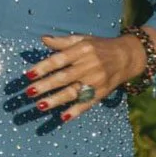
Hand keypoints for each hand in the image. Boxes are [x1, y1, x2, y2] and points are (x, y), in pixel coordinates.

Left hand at [24, 34, 144, 120]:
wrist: (127, 57)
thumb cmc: (100, 47)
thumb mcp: (82, 39)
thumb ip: (62, 42)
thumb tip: (42, 39)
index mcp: (82, 50)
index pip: (59, 60)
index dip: (43, 67)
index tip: (28, 75)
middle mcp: (89, 66)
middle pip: (64, 77)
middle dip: (45, 85)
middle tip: (29, 92)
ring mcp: (96, 81)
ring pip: (74, 92)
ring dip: (56, 100)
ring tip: (40, 106)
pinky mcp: (102, 92)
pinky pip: (87, 103)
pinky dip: (76, 111)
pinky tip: (63, 117)